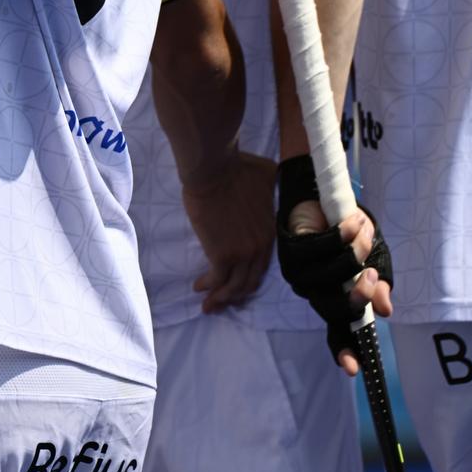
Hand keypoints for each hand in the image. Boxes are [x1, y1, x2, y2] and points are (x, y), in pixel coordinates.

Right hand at [181, 149, 275, 312]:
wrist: (214, 169)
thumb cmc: (237, 168)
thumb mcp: (268, 175)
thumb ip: (272, 185)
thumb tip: (272, 180)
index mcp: (270, 232)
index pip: (263, 265)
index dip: (250, 277)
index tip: (238, 283)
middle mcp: (259, 248)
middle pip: (250, 281)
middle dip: (236, 295)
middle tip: (223, 300)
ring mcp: (241, 253)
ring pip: (234, 286)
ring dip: (221, 298)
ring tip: (209, 304)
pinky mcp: (221, 253)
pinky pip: (216, 279)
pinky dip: (208, 286)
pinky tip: (199, 287)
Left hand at [274, 155, 393, 373]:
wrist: (319, 192)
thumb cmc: (348, 229)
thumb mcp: (372, 258)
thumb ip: (377, 282)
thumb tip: (385, 310)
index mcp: (332, 296)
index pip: (337, 330)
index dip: (345, 350)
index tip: (353, 369)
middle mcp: (312, 289)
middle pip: (334, 306)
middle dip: (358, 293)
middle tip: (372, 275)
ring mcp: (297, 271)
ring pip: (330, 273)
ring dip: (355, 252)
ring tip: (363, 231)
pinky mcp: (288, 247)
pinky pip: (320, 247)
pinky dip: (341, 234)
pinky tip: (351, 222)